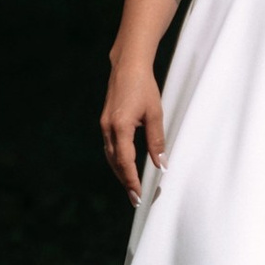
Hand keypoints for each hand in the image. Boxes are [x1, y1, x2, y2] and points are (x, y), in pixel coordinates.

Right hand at [100, 56, 165, 204]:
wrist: (127, 67)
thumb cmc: (143, 87)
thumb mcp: (155, 114)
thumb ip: (156, 140)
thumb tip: (160, 163)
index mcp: (120, 127)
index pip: (125, 162)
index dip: (132, 180)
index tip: (138, 194)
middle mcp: (108, 128)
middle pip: (115, 163)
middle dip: (125, 181)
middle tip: (135, 198)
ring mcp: (104, 126)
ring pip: (111, 156)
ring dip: (120, 173)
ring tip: (131, 187)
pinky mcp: (105, 123)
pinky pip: (110, 147)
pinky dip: (117, 160)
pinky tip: (125, 166)